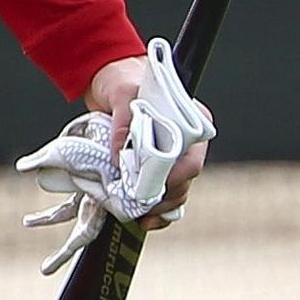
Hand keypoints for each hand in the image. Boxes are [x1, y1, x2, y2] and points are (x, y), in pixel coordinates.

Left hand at [84, 54, 209, 229]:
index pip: (193, 157)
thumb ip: (123, 122)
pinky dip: (157, 213)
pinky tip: (144, 221)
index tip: (155, 188)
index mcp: (190, 119)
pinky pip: (164, 196)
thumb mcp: (123, 93)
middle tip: (141, 206)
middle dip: (165, 198)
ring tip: (139, 215)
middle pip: (185, 180)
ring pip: (177, 192)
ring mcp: (172, 156)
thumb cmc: (122, 79)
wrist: (106, 79)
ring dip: (160, 208)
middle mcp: (187, 140)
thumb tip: (119, 156)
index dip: (177, 178)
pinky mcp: (155, 167)